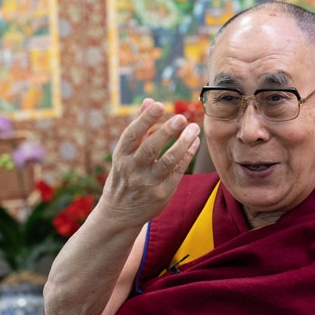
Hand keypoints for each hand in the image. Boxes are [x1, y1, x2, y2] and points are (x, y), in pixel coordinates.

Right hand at [96, 98, 200, 227]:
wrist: (119, 214)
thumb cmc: (124, 175)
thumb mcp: (124, 153)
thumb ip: (139, 127)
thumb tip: (149, 100)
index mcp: (121, 156)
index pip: (132, 135)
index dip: (145, 119)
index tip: (158, 105)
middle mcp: (132, 169)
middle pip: (151, 148)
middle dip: (166, 132)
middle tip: (181, 117)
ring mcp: (148, 183)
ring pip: (168, 161)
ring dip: (183, 143)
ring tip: (194, 129)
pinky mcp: (162, 193)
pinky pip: (178, 171)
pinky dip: (188, 155)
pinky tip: (195, 142)